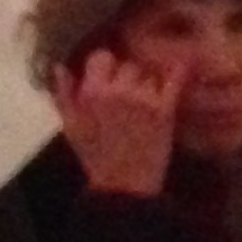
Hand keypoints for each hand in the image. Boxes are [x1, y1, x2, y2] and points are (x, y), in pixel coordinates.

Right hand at [53, 49, 180, 196]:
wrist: (125, 184)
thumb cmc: (96, 156)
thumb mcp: (71, 126)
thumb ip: (64, 95)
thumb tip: (59, 67)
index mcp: (91, 92)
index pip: (102, 57)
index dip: (106, 66)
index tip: (110, 77)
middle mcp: (117, 90)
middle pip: (129, 65)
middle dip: (129, 78)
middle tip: (130, 96)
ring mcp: (143, 98)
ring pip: (149, 74)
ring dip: (149, 84)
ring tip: (146, 103)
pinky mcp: (164, 109)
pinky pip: (175, 79)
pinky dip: (179, 71)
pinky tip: (182, 65)